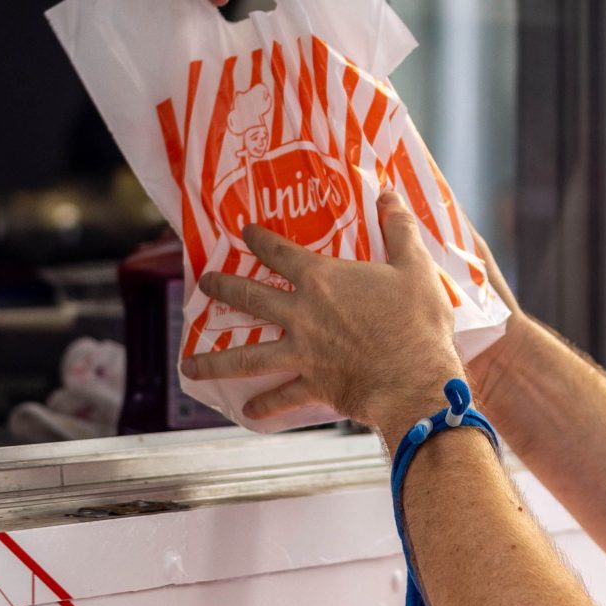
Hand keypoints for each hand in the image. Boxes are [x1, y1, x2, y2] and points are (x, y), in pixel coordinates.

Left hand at [185, 189, 465, 439]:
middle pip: (251, 298)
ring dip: (215, 361)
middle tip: (204, 284)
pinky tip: (249, 411)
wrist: (415, 381)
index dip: (259, 240)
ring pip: (247, 356)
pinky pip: (282, 396)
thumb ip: (398, 229)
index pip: (279, 252)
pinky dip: (265, 405)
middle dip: (223, 289)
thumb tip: (389, 194)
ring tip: (188, 366)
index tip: (244, 233)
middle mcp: (301, 314)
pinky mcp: (312, 385)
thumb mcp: (415, 267)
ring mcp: (302, 352)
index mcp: (322, 280)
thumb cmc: (417, 323)